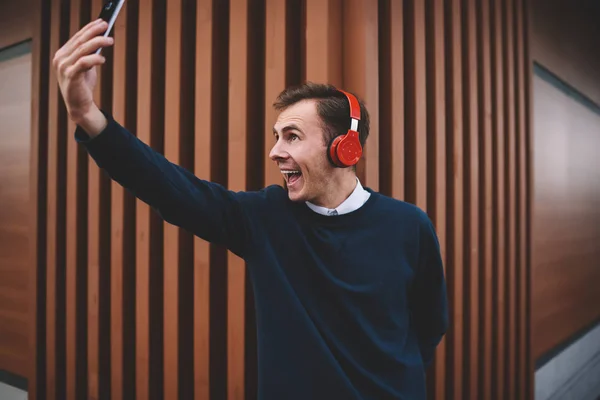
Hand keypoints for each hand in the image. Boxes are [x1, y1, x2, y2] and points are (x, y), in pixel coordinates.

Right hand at [52, 19, 113, 133]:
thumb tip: (101, 40)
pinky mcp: (70, 77)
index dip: (89, 28)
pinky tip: (103, 59)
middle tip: (106, 26)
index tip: (101, 22)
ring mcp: (63, 68)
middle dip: (94, 31)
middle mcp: (60, 59)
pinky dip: (94, 59)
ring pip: (82, 50)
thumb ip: (89, 54)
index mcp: (62, 55)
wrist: (80, 106)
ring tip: (109, 40)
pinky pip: (83, 63)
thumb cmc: (83, 86)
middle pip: (79, 41)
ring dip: (97, 42)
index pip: (77, 37)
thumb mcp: (86, 67)